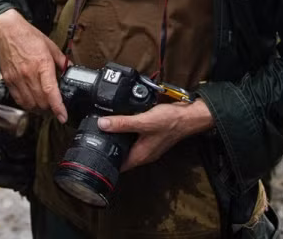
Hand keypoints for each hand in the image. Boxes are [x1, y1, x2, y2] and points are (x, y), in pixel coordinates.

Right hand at [0, 9, 68, 121]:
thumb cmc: (27, 36)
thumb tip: (69, 71)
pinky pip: (18, 100)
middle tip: (56, 108)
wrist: (6, 30)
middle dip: (51, 109)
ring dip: (39, 109)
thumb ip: (61, 61)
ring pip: (29, 104)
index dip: (58, 107)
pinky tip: (32, 101)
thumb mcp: (50, 46)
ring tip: (45, 106)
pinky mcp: (9, 80)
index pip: (51, 91)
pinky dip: (27, 105)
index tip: (63, 116)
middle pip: (41, 102)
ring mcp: (17, 78)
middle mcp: (29, 73)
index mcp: (42, 64)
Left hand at [97, 100, 213, 170]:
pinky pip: (135, 137)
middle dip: (110, 149)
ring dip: (118, 139)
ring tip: (104, 131)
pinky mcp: (151, 136)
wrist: (188, 116)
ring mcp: (148, 145)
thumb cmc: (170, 122)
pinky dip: (127, 131)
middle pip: (122, 155)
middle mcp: (144, 153)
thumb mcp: (143, 121)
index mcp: (141, 155)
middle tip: (94, 141)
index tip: (93, 156)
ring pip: (128, 146)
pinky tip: (122, 122)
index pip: (119, 166)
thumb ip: (122, 123)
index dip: (106, 162)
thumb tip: (102, 124)